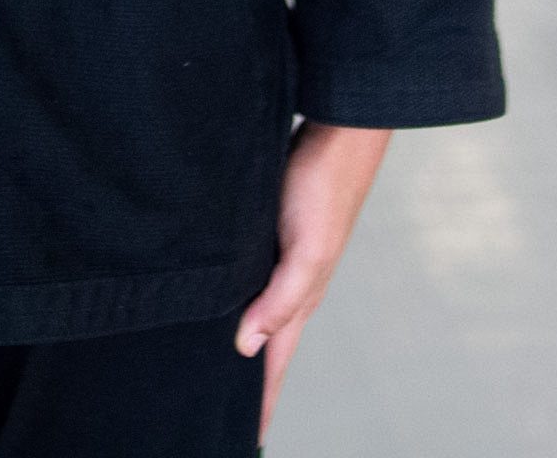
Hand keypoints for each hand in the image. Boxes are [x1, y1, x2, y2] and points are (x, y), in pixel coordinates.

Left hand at [235, 120, 391, 445]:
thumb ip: (279, 300)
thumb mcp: (304, 248)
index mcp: (302, 296)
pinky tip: (221, 296)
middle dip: (249, 381)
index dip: (262, 401)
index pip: (275, 362)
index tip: (247, 440)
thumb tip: (247, 348)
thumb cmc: (324, 185)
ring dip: (243, 339)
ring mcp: (283, 257)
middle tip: (221, 414)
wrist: (339, 130)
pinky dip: (240, 298)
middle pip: (267, 344)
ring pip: (258, 310)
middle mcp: (292, 282)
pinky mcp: (271, 230)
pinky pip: (253, 277)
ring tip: (218, 367)